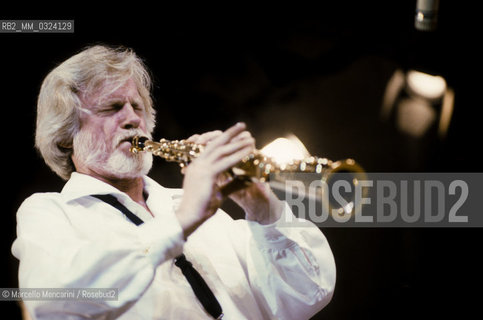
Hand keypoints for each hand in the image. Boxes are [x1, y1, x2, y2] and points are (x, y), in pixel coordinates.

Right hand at [175, 123, 254, 237]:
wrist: (189, 216)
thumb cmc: (201, 207)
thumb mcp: (219, 193)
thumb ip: (231, 185)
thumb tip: (245, 181)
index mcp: (197, 166)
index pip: (211, 147)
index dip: (224, 140)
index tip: (236, 134)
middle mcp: (197, 164)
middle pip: (216, 143)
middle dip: (230, 134)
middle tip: (243, 126)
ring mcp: (201, 167)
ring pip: (221, 150)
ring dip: (237, 143)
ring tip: (250, 137)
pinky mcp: (207, 174)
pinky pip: (225, 161)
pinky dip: (238, 155)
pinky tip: (248, 151)